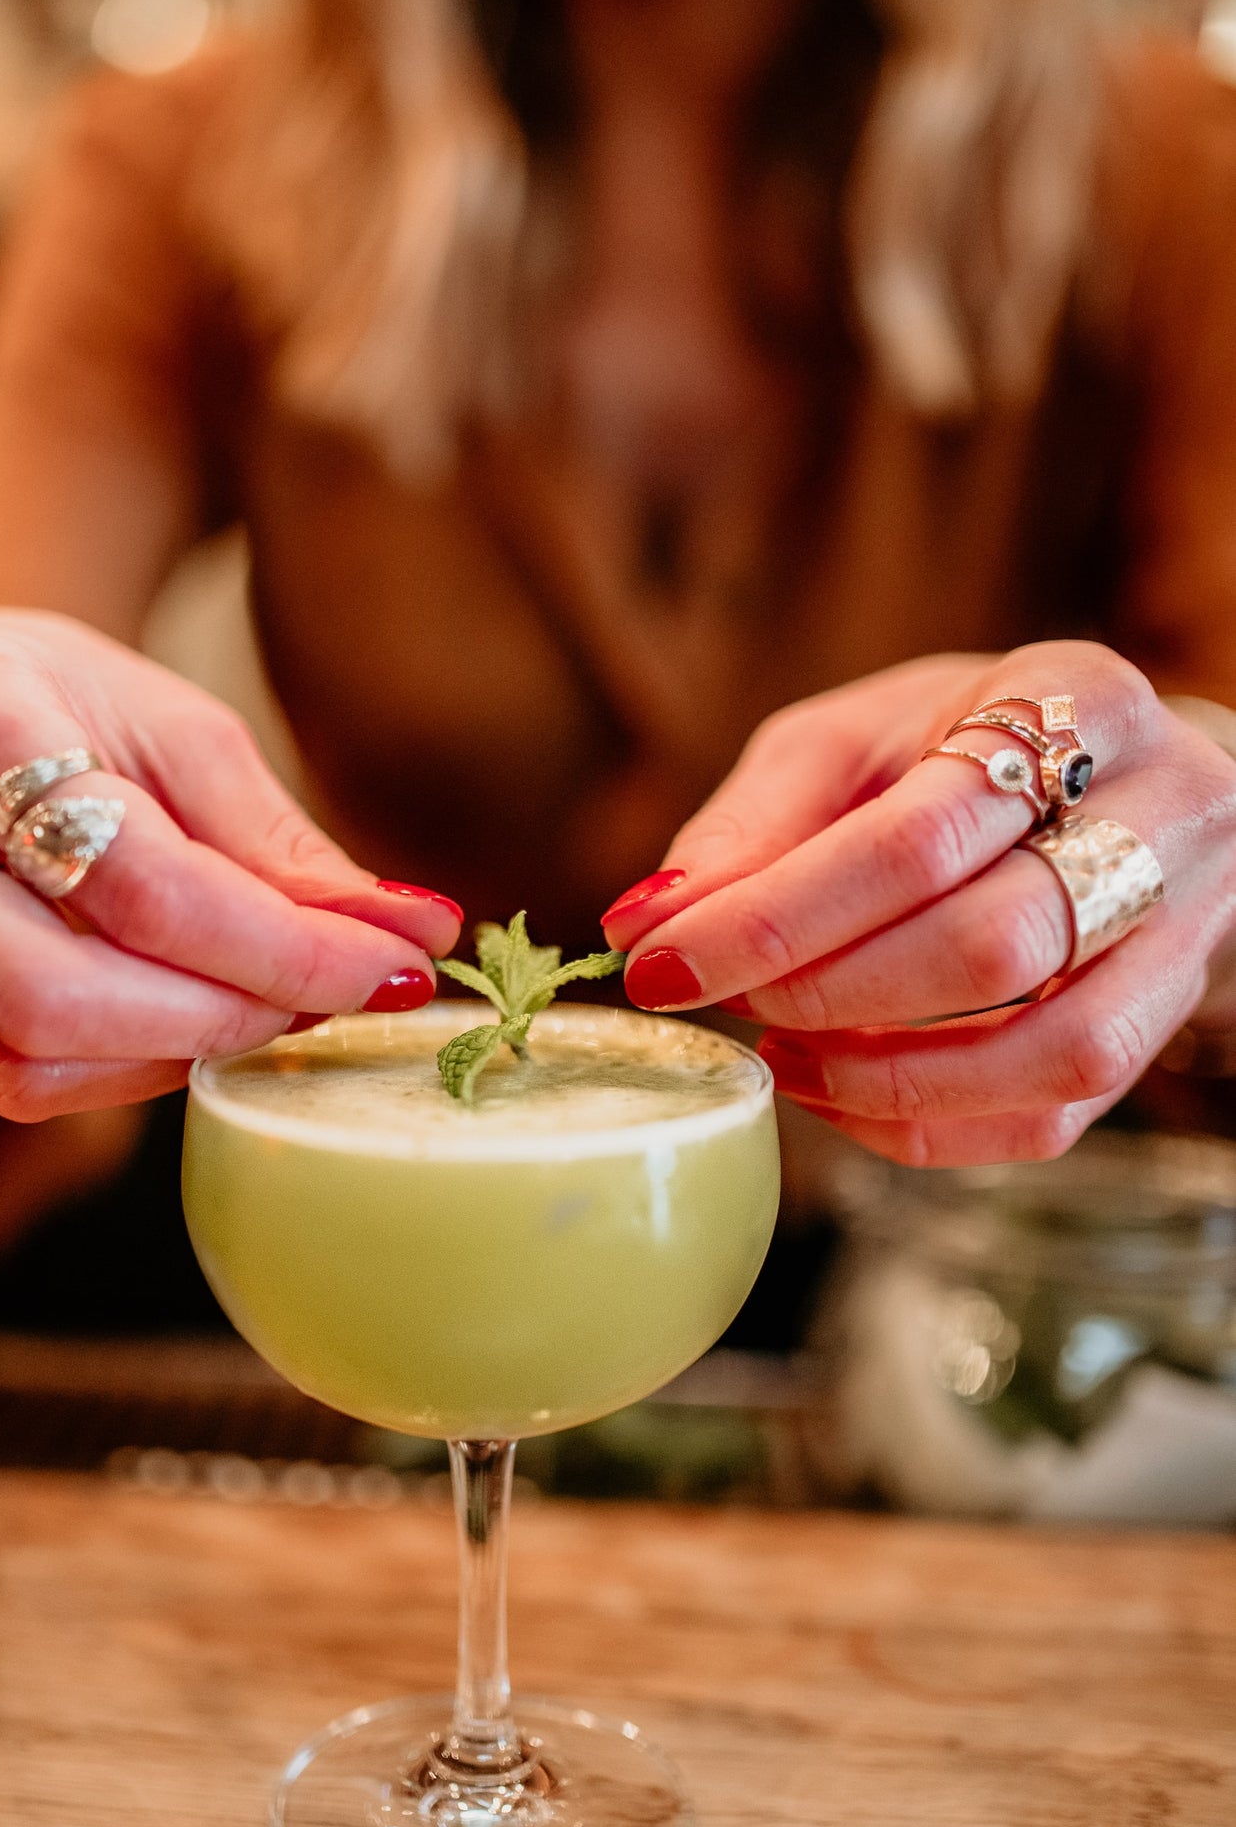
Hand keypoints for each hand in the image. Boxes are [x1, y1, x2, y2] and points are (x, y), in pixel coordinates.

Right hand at [0, 611, 460, 1119]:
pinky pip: (2, 1073)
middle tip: (339, 1003)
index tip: (394, 965)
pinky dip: (120, 1068)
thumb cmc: (61, 704)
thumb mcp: (181, 733)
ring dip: (178, 1053)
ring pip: (24, 1053)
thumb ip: (281, 847)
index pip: (134, 879)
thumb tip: (418, 933)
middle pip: (61, 990)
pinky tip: (189, 1025)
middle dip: (227, 1015)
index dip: (279, 945)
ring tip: (272, 1009)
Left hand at [602, 642, 1235, 1164]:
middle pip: (990, 945)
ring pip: (1049, 1051)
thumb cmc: (959, 747)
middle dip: (828, 992)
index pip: (916, 839)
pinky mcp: (1163, 1025)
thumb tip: (645, 921)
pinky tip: (837, 1091)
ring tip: (782, 1053)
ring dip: (886, 1076)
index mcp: (1080, 701)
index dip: (776, 918)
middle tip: (723, 1000)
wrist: (1112, 775)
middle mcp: (1168, 813)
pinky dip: (925, 1126)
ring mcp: (1185, 930)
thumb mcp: (848, 741)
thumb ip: (750, 826)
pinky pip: (1052, 1118)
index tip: (663, 963)